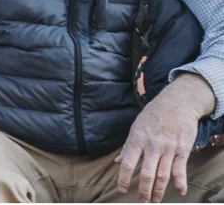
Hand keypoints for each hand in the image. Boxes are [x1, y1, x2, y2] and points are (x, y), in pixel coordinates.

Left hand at [115, 75, 210, 201]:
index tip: (122, 189)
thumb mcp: (136, 127)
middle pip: (146, 173)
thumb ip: (128, 147)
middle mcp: (152, 146)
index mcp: (137, 140)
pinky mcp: (182, 150)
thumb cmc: (153, 115)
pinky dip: (180, 183)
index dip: (123, 178)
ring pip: (162, 175)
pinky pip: (180, 169)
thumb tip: (117, 162)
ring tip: (154, 201)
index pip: (127, 163)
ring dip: (158, 191)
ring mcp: (168, 148)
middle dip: (143, 190)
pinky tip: (180, 192)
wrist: (176, 103)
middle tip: (142, 202)